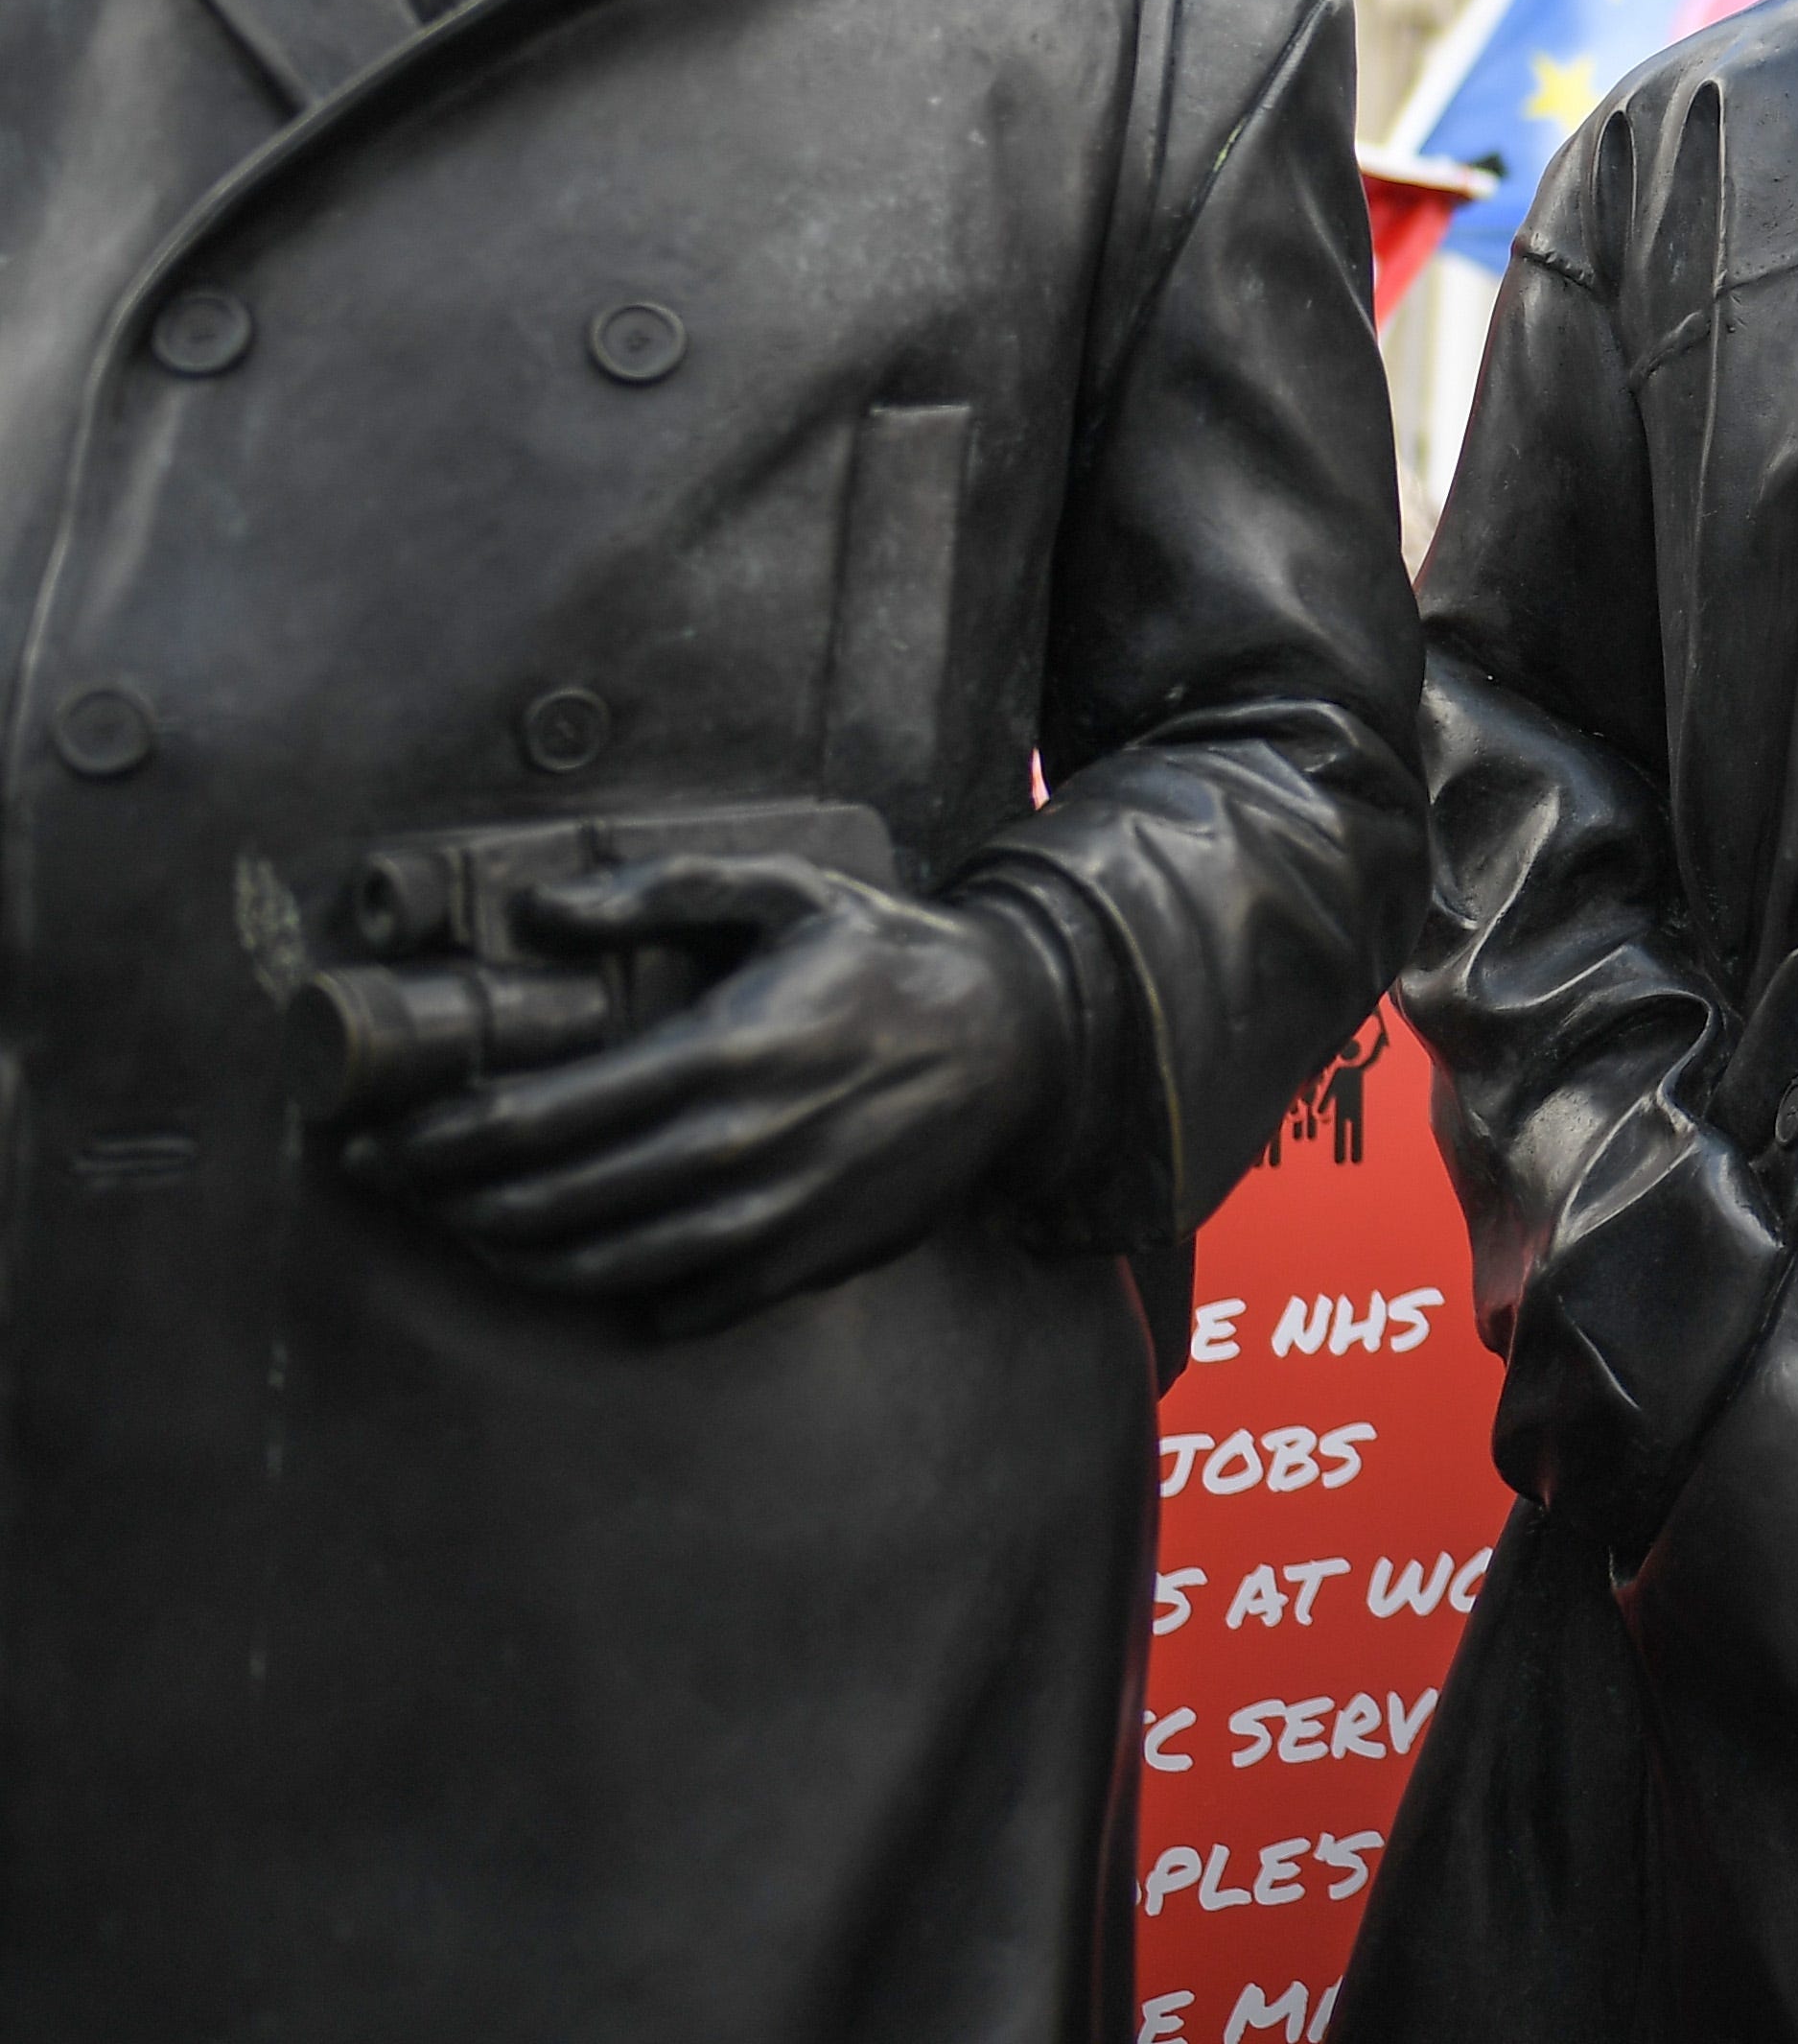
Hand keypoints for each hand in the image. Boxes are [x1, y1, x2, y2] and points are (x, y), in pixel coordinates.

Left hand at [350, 853, 1060, 1335]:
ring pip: (603, 1265)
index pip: (538, 1120)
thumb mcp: (788, 890)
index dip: (437, 1141)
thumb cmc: (890, 958)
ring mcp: (775, 1214)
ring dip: (516, 1256)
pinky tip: (578, 1264)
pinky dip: (615, 1295)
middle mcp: (739, 1143)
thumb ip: (659, 891)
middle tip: (398, 1190)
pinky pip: (681, 1304)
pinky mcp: (807, 1261)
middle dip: (450, 1203)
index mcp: (722, 1049)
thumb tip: (540, 913)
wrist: (1021, 1041)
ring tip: (468, 1231)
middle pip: (551, 1202)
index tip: (380, 1143)